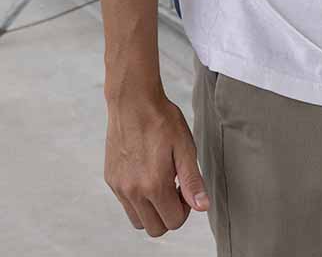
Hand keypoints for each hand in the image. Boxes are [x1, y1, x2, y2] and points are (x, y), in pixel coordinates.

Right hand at [104, 91, 208, 235]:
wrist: (133, 101)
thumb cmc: (161, 120)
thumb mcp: (185, 147)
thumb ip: (193, 181)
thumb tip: (202, 207)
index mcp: (154, 185)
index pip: (173, 222)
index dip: (185, 209)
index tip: (185, 188)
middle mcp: (133, 191)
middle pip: (154, 228)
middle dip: (168, 214)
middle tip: (174, 187)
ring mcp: (119, 187)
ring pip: (138, 220)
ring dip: (152, 210)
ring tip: (160, 181)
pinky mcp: (111, 179)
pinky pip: (126, 203)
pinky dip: (138, 198)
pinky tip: (146, 173)